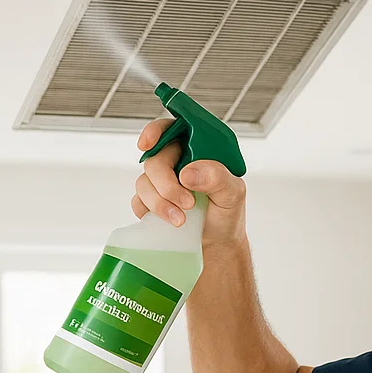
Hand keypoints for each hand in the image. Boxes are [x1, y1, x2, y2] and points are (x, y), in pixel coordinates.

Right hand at [131, 116, 246, 245]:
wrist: (218, 244)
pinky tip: (171, 222)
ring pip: (144, 183)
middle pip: (155, 160)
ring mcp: (160, 182)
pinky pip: (138, 202)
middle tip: (188, 202)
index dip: (155, 131)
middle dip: (166, 183)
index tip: (148, 144)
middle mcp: (175, 162)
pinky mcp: (149, 203)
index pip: (172, 128)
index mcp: (196, 150)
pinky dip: (152, 213)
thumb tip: (187, 173)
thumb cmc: (227, 213)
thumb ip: (217, 178)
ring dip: (160, 202)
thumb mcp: (233, 194)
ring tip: (182, 219)